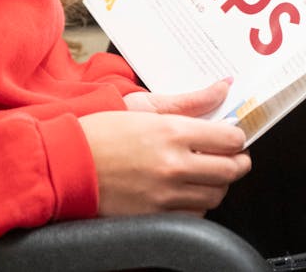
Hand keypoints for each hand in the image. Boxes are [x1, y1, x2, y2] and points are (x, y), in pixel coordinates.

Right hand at [82, 79, 249, 215]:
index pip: (230, 139)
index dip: (237, 137)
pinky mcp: (155, 216)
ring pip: (216, 195)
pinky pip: (195, 215)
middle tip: (233, 156)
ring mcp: (165, 195)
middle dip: (238, 162)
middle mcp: (173, 165)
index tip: (233, 136)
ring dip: (218, 183)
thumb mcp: (146, 105)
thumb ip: (191, 99)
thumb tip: (223, 88)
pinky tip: (187, 190)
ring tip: (207, 172)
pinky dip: (198, 204)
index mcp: (173, 132)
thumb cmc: (102, 130)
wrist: (67, 162)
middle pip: (231, 170)